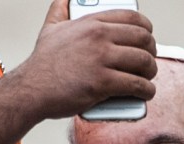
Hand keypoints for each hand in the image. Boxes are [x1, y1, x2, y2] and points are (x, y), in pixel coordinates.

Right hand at [3, 0, 156, 120]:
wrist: (32, 89)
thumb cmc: (43, 64)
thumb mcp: (51, 28)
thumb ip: (60, 9)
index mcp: (91, 23)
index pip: (133, 18)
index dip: (147, 29)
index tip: (147, 39)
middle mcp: (99, 38)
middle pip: (143, 40)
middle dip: (151, 52)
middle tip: (148, 62)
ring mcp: (101, 60)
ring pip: (144, 63)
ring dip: (151, 72)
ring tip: (147, 78)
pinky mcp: (103, 83)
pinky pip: (137, 85)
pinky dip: (146, 90)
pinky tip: (145, 92)